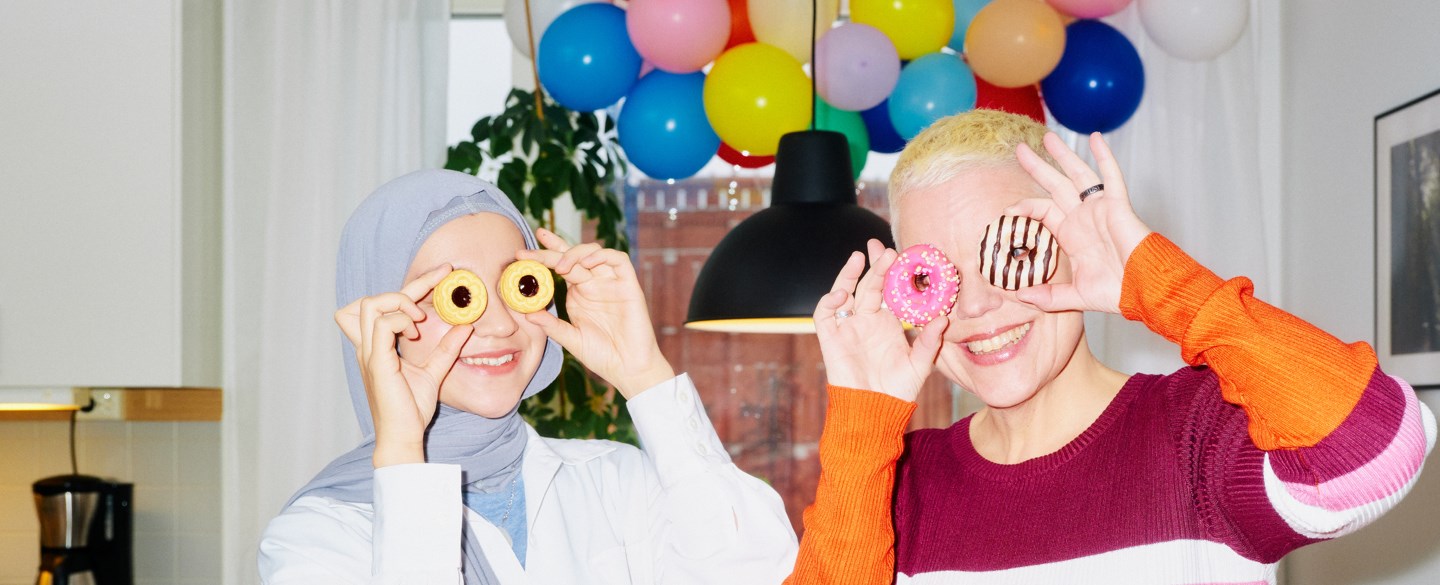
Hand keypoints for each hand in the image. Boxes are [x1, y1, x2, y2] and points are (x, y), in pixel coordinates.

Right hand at [334, 265, 472, 466]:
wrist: (403, 436)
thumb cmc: (411, 409)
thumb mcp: (434, 371)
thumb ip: (446, 349)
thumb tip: (465, 327)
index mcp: (377, 346)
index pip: (385, 305)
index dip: (413, 285)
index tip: (443, 274)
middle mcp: (368, 345)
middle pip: (374, 297)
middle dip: (411, 285)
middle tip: (442, 280)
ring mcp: (369, 352)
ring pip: (370, 305)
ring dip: (400, 303)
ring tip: (422, 320)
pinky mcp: (377, 362)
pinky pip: (381, 325)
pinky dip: (400, 320)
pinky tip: (417, 333)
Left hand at [517, 229, 673, 398]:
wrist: (629, 369)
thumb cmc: (602, 356)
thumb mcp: (571, 340)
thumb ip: (551, 326)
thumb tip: (527, 314)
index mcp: (578, 294)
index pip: (560, 266)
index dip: (543, 255)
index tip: (520, 255)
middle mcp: (593, 284)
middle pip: (573, 255)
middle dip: (550, 250)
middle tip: (527, 252)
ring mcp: (611, 282)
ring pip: (594, 252)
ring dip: (575, 253)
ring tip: (560, 266)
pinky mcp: (629, 285)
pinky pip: (618, 260)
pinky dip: (602, 255)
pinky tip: (587, 263)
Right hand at [813, 239, 947, 401]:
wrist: (874, 410)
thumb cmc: (898, 389)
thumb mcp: (920, 364)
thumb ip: (930, 341)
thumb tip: (944, 318)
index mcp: (888, 321)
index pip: (889, 290)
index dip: (893, 272)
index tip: (902, 255)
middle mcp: (867, 319)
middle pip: (868, 285)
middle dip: (874, 266)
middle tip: (883, 249)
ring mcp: (847, 327)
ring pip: (844, 292)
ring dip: (849, 274)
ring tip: (859, 259)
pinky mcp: (830, 337)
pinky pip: (825, 314)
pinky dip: (830, 301)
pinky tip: (842, 294)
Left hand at [1007, 132, 1152, 313]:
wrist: (1145, 290)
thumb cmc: (1117, 292)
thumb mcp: (1075, 295)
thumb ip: (1049, 296)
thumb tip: (1022, 297)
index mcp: (1072, 235)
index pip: (1043, 211)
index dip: (1026, 207)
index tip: (1008, 210)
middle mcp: (1083, 217)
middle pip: (1056, 185)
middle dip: (1038, 167)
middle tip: (1020, 149)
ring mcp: (1100, 209)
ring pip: (1077, 175)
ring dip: (1063, 155)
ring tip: (1047, 137)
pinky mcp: (1118, 205)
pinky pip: (1111, 176)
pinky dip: (1104, 156)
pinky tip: (1095, 138)